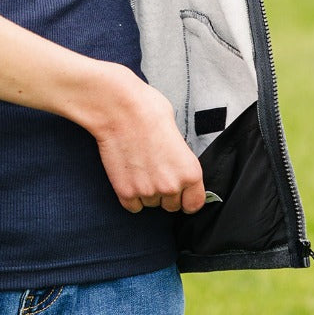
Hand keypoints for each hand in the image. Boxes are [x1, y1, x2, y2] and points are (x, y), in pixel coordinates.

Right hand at [83, 67, 206, 214]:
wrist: (119, 109)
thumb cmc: (148, 110)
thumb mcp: (177, 132)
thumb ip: (179, 158)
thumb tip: (175, 164)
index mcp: (190, 171)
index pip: (194, 203)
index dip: (187, 198)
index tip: (182, 194)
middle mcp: (171, 186)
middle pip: (171, 205)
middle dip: (164, 191)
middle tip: (155, 170)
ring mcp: (147, 191)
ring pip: (150, 203)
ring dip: (146, 191)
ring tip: (139, 167)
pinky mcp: (125, 191)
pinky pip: (132, 206)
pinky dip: (130, 195)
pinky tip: (129, 175)